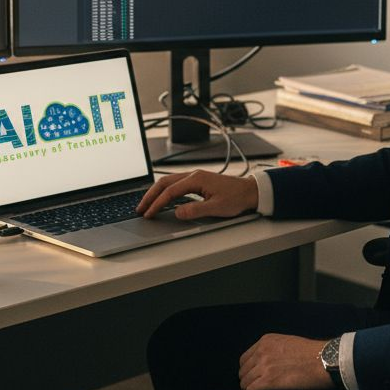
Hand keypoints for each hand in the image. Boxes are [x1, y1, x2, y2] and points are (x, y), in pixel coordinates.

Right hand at [136, 169, 257, 219]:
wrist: (249, 191)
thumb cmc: (236, 198)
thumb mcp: (216, 208)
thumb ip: (195, 210)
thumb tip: (178, 212)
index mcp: (196, 179)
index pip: (170, 192)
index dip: (157, 203)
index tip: (149, 213)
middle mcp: (193, 175)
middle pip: (164, 183)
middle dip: (150, 196)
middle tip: (140, 209)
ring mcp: (195, 177)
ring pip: (168, 182)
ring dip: (156, 193)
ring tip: (147, 204)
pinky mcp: (197, 181)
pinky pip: (175, 184)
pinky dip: (164, 191)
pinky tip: (162, 199)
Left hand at [238, 333, 331, 389]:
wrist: (322, 360)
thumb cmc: (311, 352)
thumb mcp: (287, 342)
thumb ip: (273, 349)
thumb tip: (267, 361)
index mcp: (266, 341)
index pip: (245, 358)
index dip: (248, 368)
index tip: (253, 375)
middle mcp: (262, 352)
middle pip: (243, 370)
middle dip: (248, 378)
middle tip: (255, 385)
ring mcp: (264, 366)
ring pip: (245, 381)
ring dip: (250, 387)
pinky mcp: (268, 380)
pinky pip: (251, 389)